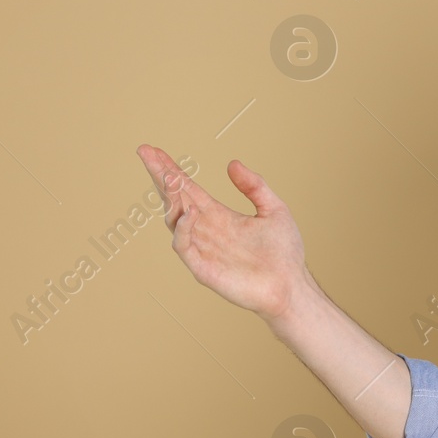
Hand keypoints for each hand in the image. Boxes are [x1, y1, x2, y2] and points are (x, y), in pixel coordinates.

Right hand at [135, 144, 309, 322]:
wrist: (291, 287)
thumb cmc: (284, 253)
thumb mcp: (274, 209)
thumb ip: (254, 186)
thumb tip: (232, 163)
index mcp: (218, 216)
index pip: (188, 189)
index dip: (171, 170)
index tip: (154, 150)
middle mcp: (205, 230)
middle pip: (175, 198)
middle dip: (160, 176)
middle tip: (146, 152)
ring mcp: (202, 249)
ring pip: (175, 219)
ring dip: (170, 197)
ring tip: (168, 176)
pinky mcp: (203, 268)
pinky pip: (184, 246)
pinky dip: (182, 228)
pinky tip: (189, 212)